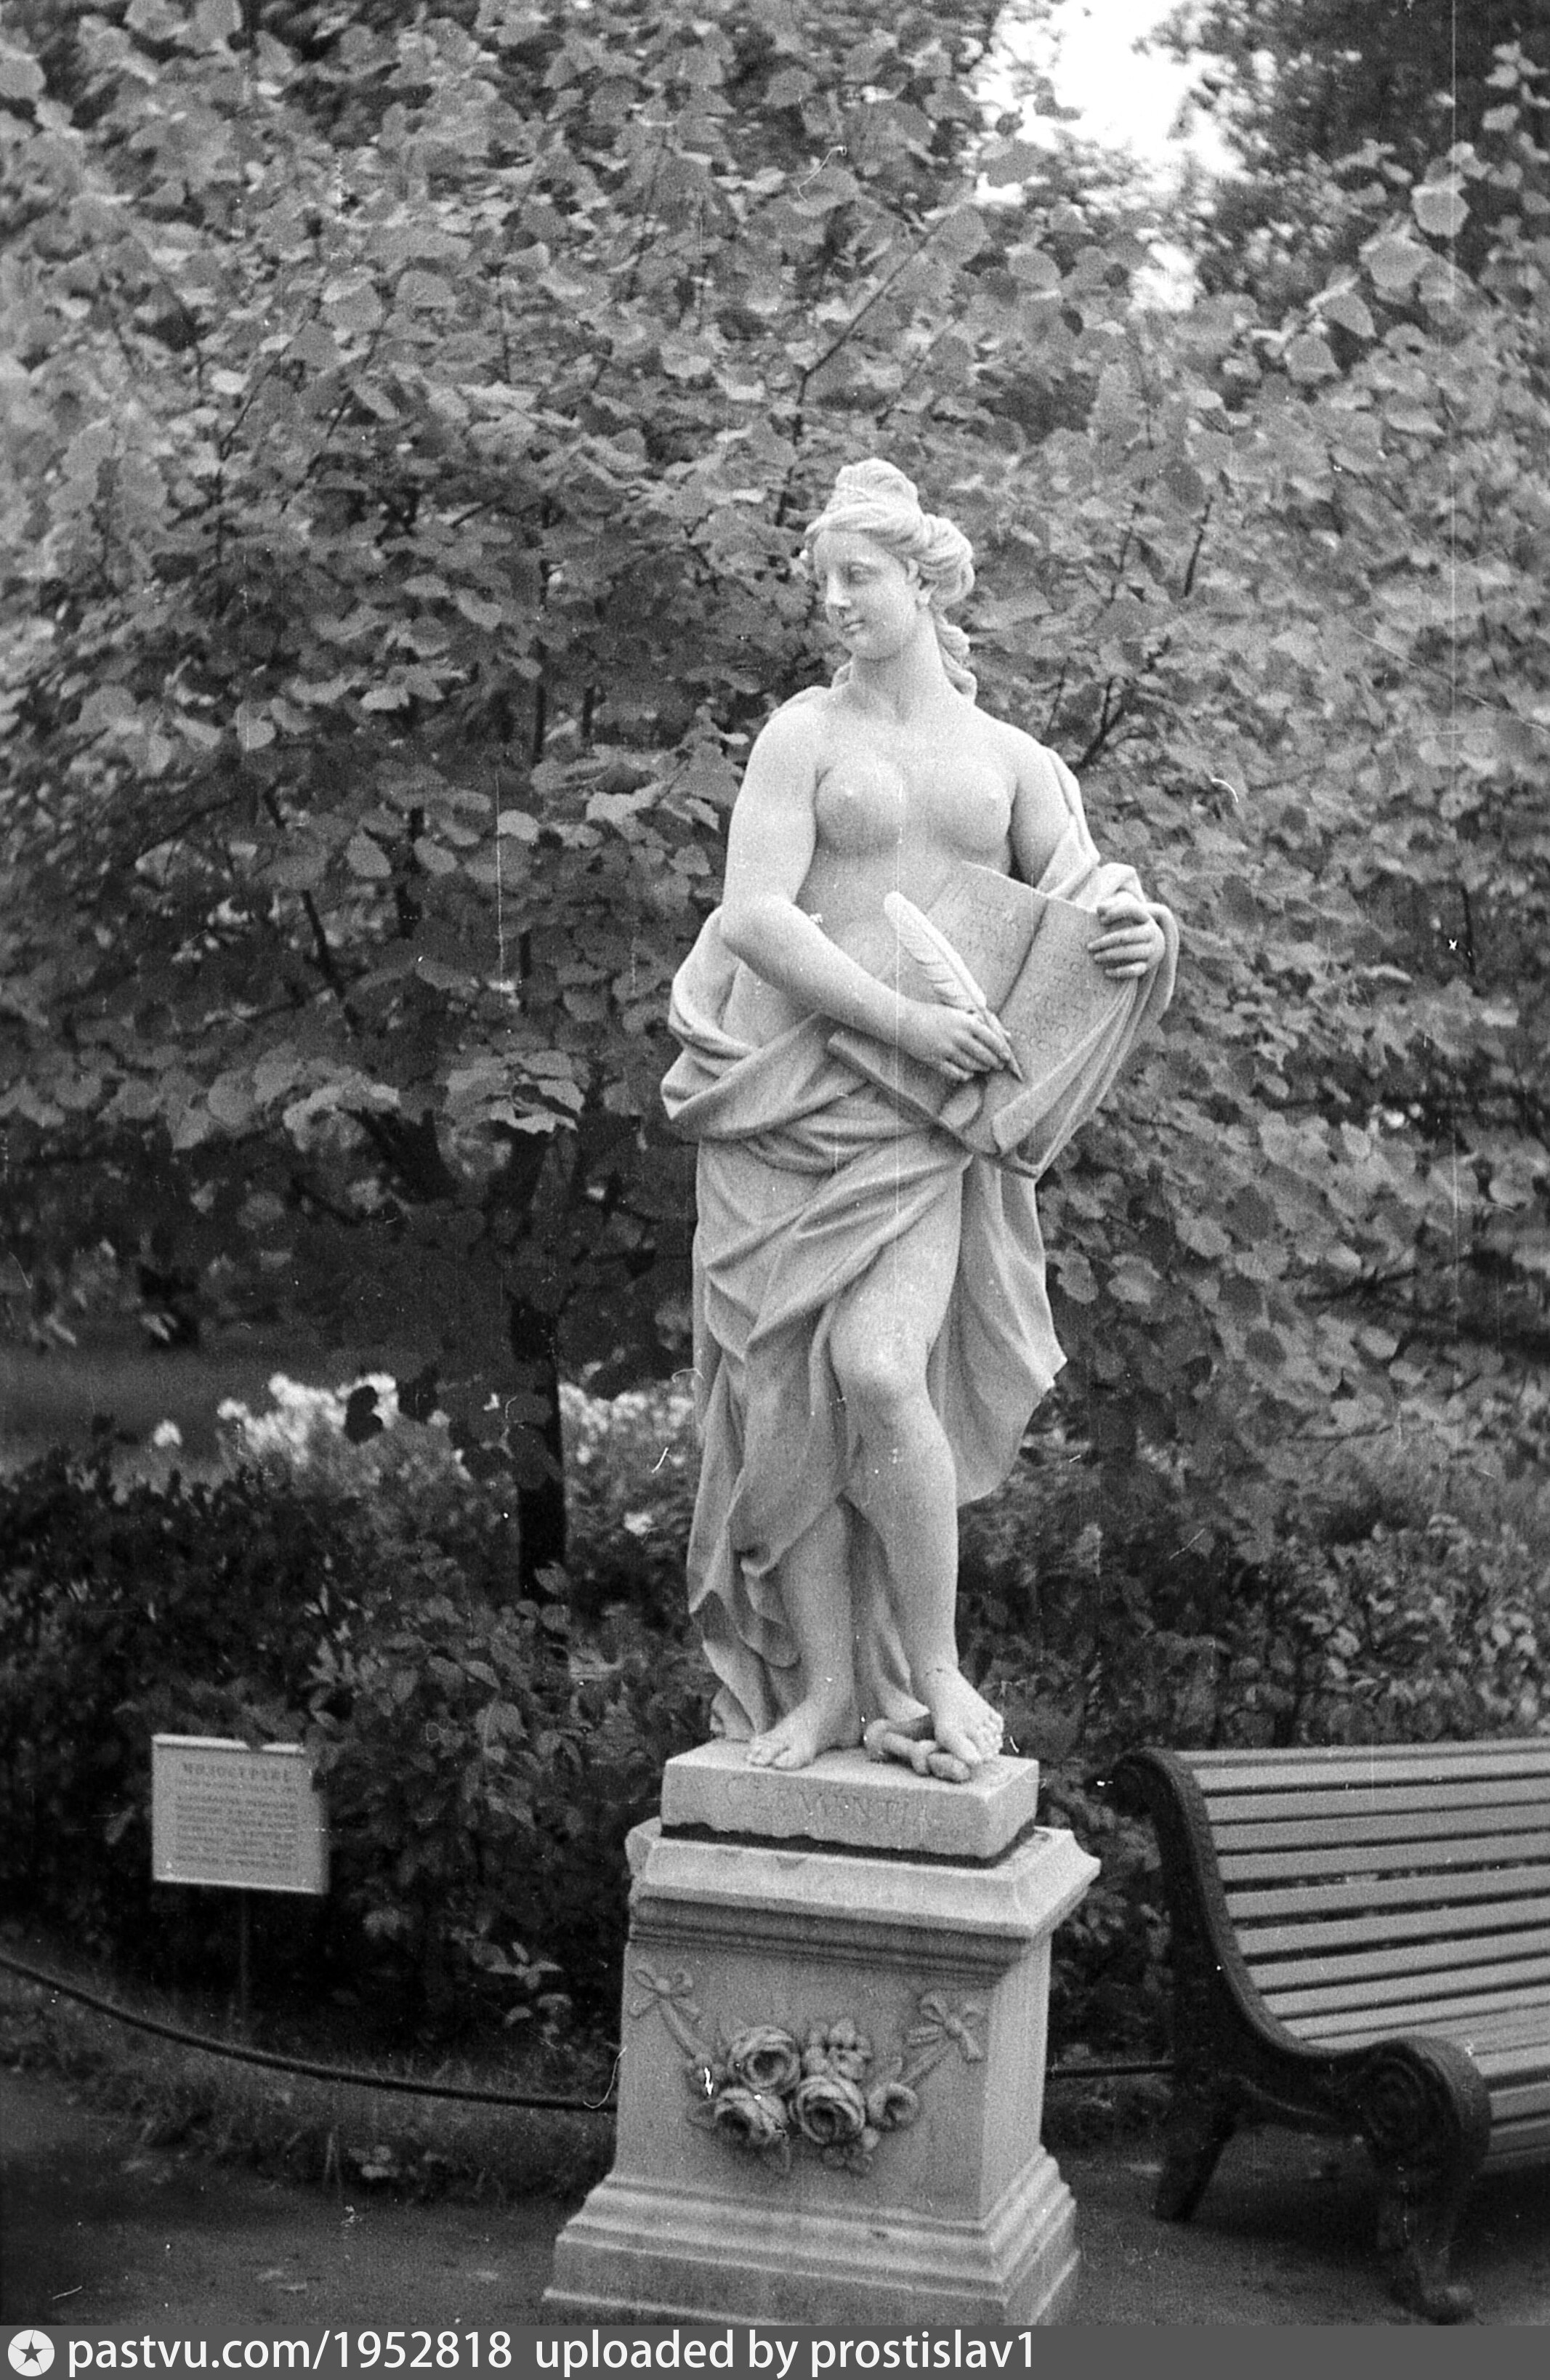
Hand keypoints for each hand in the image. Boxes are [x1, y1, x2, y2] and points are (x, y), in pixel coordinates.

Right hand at [896, 998, 1015, 1083]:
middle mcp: (956, 1035)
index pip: (990, 1038)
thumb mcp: (959, 1014)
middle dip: (993, 1062)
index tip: (1007, 1057)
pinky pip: (955, 1073)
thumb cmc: (935, 1015)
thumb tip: (1006, 1036)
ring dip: (981, 1068)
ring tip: (984, 1068)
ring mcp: (945, 1049)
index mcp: (964, 1021)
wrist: (905, 1020)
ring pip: (971, 1065)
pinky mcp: (935, 1060)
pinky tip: (968, 1073)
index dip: (1001, 1049)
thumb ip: (982, 1024)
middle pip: (983, 1054)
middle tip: (998, 1066)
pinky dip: (965, 1075)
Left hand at [1091, 896, 1164, 978]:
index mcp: (1146, 917)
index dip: (1117, 912)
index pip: (1133, 910)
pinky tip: (1106, 972)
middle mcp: (1152, 933)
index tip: (1101, 920)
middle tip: (1090, 946)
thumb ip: (1110, 906)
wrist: (1146, 945)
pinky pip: (1135, 971)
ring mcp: (1152, 950)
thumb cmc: (1128, 925)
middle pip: (1127, 936)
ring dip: (1111, 955)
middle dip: (1106, 941)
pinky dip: (1120, 972)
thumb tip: (1100, 908)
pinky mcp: (1147, 965)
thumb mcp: (1122, 914)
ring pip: (1130, 953)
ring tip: (1095, 957)